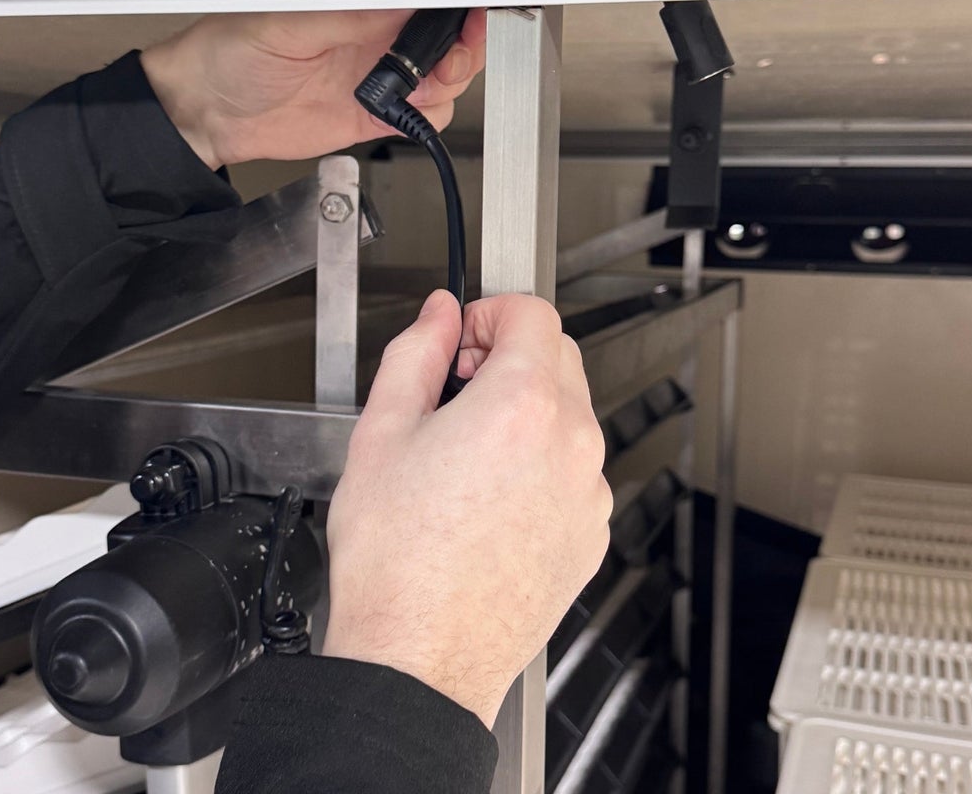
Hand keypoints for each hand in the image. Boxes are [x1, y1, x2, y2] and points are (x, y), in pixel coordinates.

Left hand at [140, 10, 486, 167]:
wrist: (203, 114)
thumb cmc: (226, 53)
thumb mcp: (285, 24)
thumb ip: (345, 17)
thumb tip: (398, 2)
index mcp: (355, 4)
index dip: (453, 6)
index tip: (468, 16)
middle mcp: (371, 38)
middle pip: (445, 38)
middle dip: (461, 47)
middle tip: (449, 60)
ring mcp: (374, 78)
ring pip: (442, 78)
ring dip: (447, 83)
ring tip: (423, 89)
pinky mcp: (369, 116)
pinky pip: (420, 116)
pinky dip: (427, 116)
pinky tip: (408, 114)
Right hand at [322, 291, 611, 727]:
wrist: (418, 659)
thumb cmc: (395, 561)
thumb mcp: (382, 431)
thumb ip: (416, 352)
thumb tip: (439, 314)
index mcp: (521, 405)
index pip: (531, 313)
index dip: (489, 312)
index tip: (463, 337)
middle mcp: (570, 442)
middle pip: (558, 355)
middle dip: (508, 352)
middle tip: (456, 384)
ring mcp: (587, 492)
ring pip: (570, 413)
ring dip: (526, 407)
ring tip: (465, 448)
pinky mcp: (590, 534)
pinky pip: (574, 470)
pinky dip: (541, 461)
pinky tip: (488, 495)